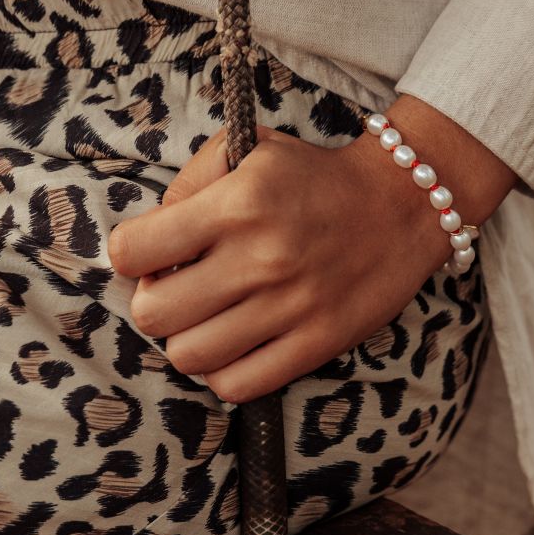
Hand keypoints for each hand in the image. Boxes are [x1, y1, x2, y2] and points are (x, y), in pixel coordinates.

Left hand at [106, 116, 485, 403]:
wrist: (402, 203)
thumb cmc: (312, 176)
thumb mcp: (249, 149)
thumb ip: (188, 183)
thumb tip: (147, 238)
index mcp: (237, 204)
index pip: (131, 251)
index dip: (131, 255)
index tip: (151, 253)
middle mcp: (260, 258)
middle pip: (153, 313)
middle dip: (153, 301)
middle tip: (177, 288)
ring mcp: (289, 307)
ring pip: (188, 357)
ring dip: (187, 339)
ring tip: (207, 318)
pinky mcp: (316, 344)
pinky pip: (237, 386)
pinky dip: (223, 372)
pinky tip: (234, 345)